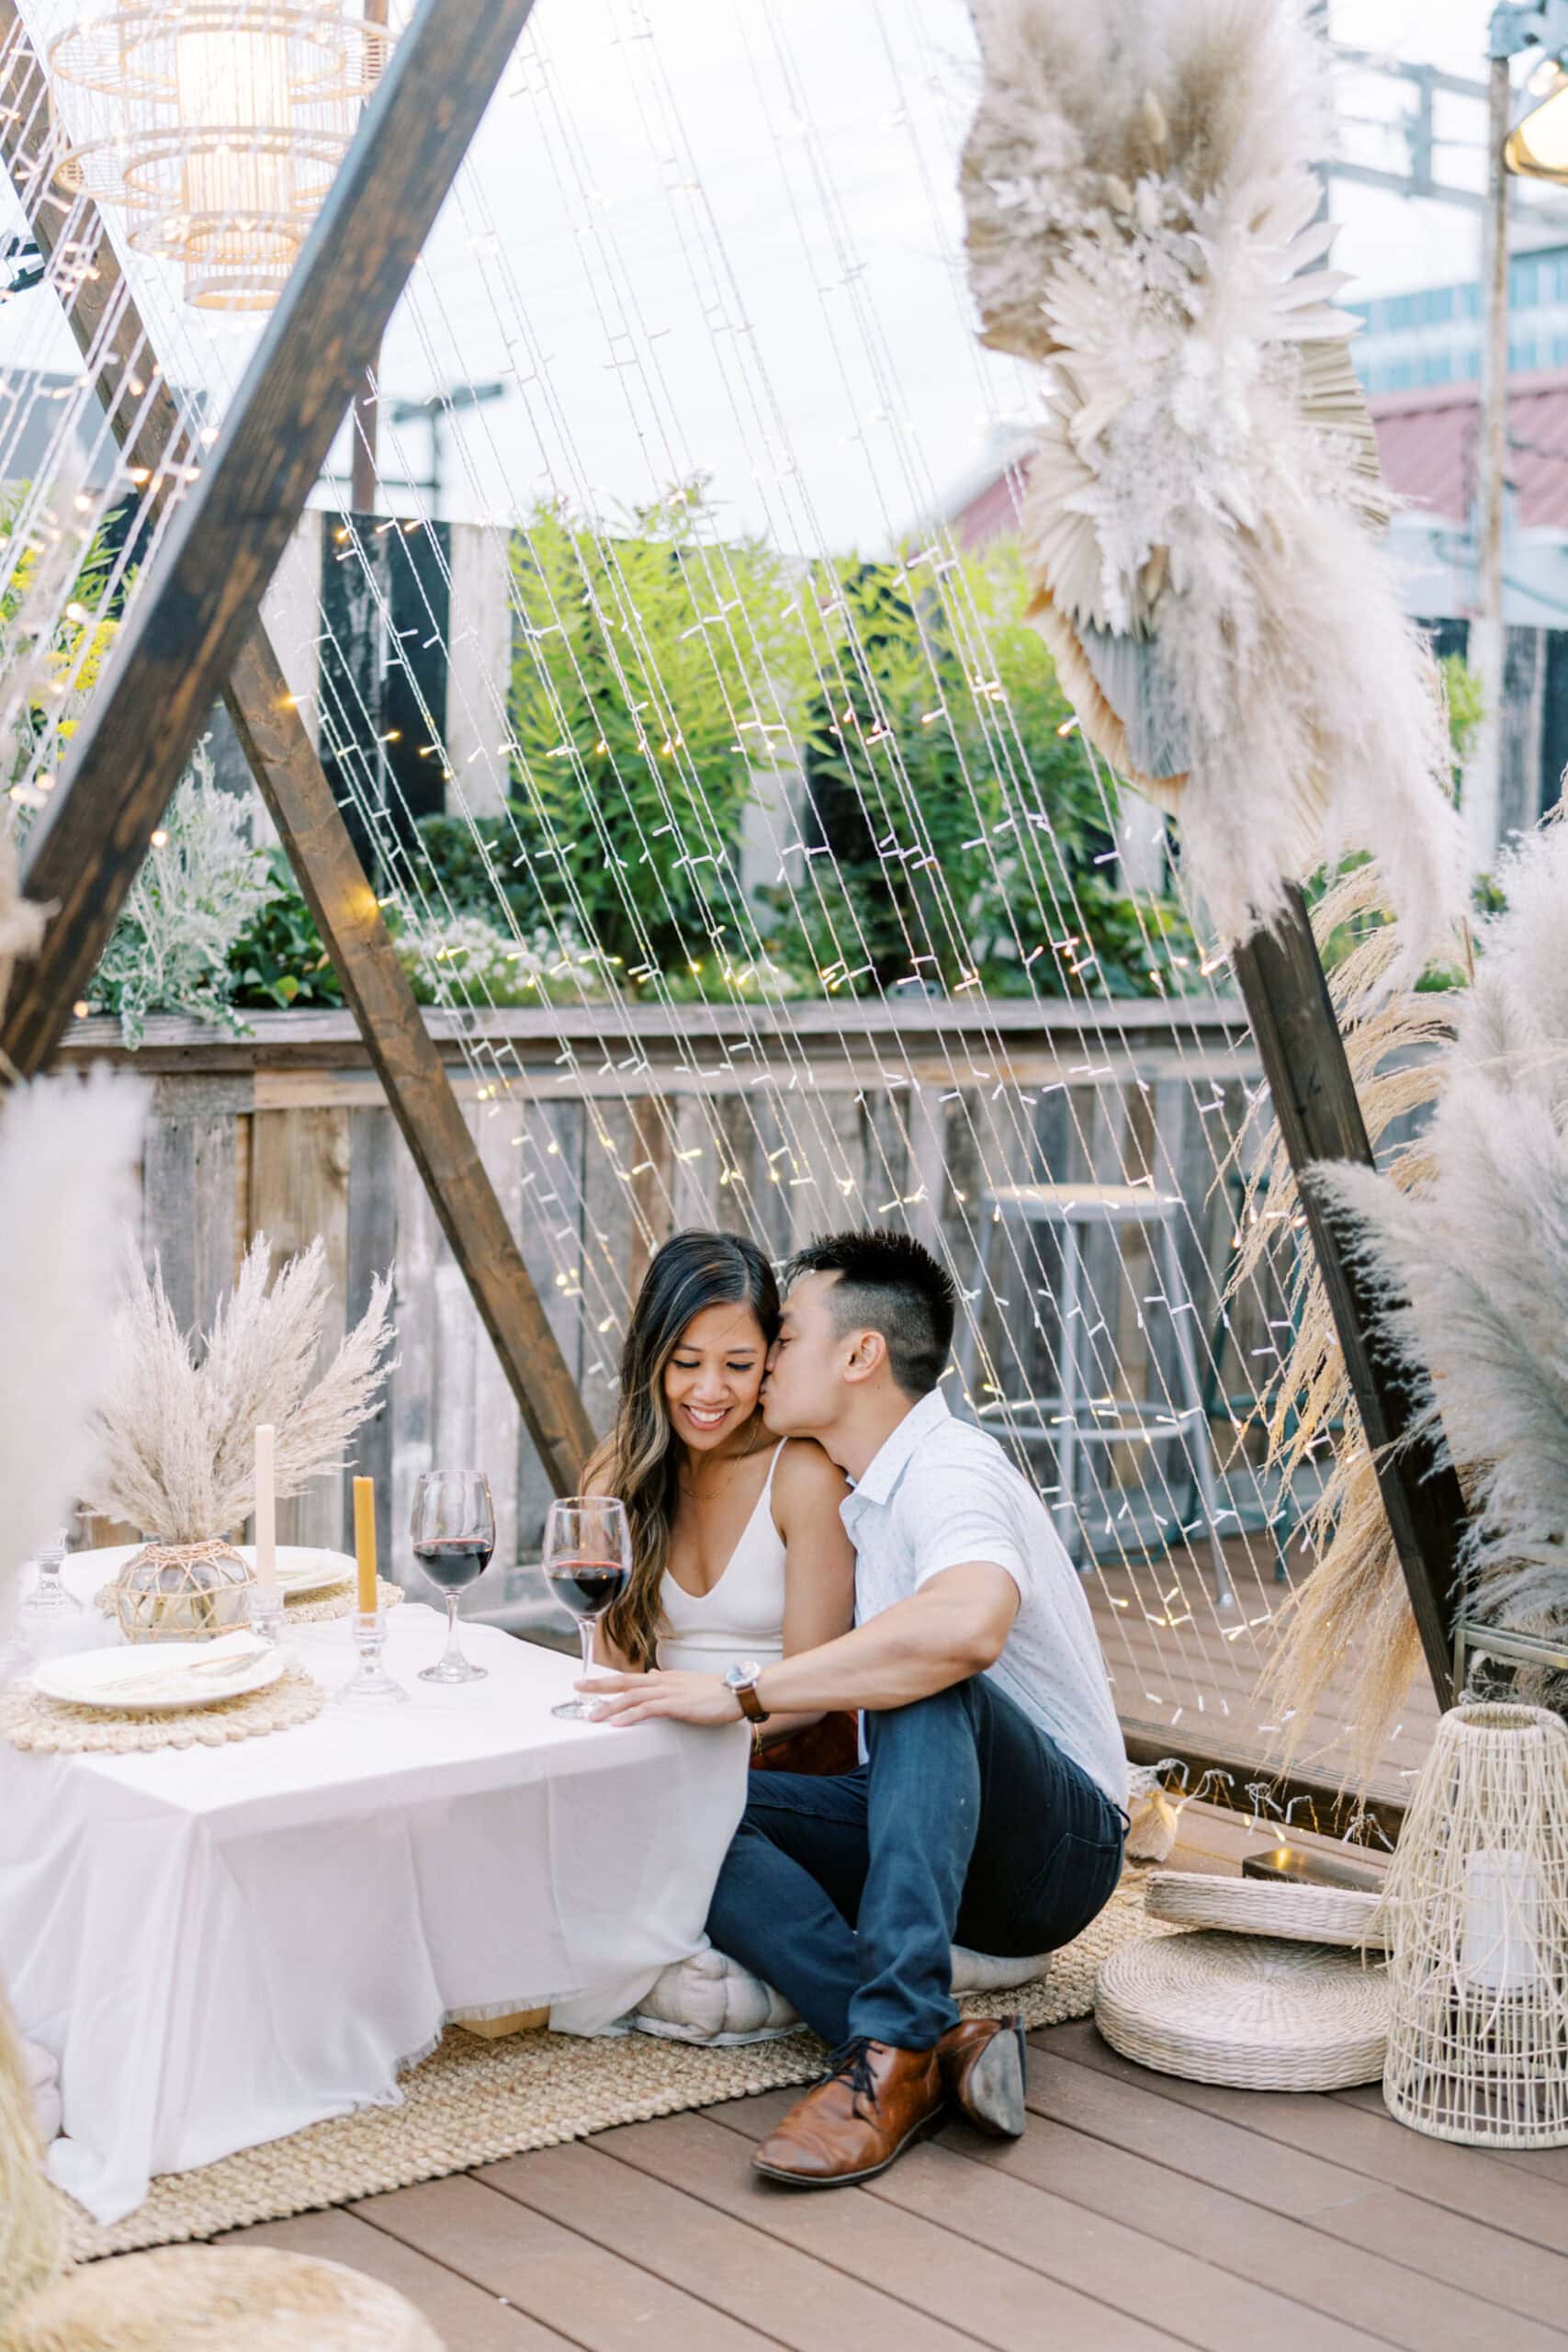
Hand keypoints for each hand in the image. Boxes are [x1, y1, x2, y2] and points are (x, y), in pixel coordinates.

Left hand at [575, 1667, 743, 1728]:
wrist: (738, 1691)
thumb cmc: (716, 1692)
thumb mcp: (687, 1683)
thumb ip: (667, 1682)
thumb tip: (651, 1676)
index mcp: (664, 1678)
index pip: (631, 1678)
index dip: (609, 1681)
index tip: (589, 1685)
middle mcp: (663, 1681)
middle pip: (624, 1681)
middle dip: (599, 1686)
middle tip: (577, 1688)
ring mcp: (669, 1692)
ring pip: (632, 1696)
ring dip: (609, 1706)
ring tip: (591, 1716)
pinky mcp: (677, 1705)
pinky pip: (648, 1709)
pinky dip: (630, 1716)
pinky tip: (617, 1724)